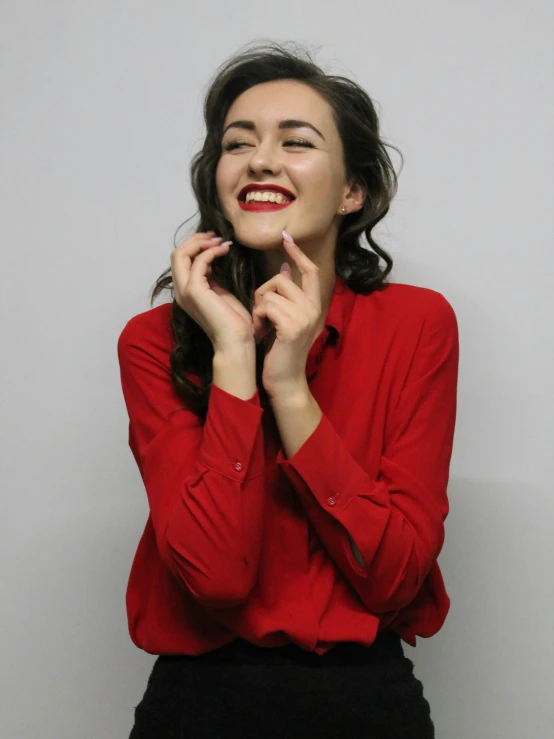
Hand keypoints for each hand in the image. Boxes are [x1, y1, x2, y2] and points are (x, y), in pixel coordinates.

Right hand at [171, 231, 253, 351]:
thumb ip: (210, 277)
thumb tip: (211, 258)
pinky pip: (199, 261)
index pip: (180, 260)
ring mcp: (185, 291)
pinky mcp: (194, 291)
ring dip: (202, 242)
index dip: (195, 246)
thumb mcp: (219, 292)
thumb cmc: (233, 321)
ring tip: (221, 241)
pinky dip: (212, 251)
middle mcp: (180, 291)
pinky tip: (225, 250)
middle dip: (196, 240)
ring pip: (181, 254)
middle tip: (216, 236)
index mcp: (185, 292)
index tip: (215, 240)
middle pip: (177, 254)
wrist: (235, 341)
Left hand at [252, 230, 321, 397]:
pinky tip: (260, 332)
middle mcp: (313, 308)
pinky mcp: (292, 326)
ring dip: (258, 308)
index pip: (310, 271)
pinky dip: (257, 318)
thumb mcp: (284, 318)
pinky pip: (266, 306)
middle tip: (260, 314)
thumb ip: (287, 295)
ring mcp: (305, 317)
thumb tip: (283, 267)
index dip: (297, 252)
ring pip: (271, 292)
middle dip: (263, 292)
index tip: (286, 236)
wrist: (284, 381)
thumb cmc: (280, 350)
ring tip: (261, 326)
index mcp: (314, 305)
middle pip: (281, 279)